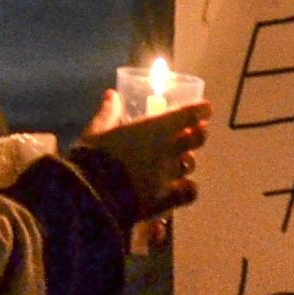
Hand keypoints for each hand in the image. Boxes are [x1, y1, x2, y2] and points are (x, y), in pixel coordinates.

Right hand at [79, 97, 208, 228]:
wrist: (90, 197)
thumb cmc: (92, 158)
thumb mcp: (96, 131)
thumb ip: (108, 112)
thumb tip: (112, 94)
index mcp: (156, 129)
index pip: (190, 114)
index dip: (200, 110)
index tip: (203, 109)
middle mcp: (169, 151)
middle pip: (199, 137)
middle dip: (199, 134)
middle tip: (194, 133)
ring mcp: (169, 176)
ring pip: (191, 164)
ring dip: (187, 161)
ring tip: (179, 161)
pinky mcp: (166, 199)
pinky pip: (190, 192)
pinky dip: (188, 189)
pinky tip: (180, 187)